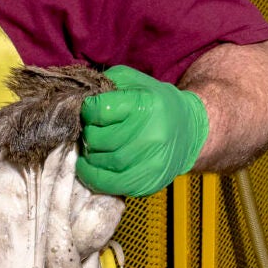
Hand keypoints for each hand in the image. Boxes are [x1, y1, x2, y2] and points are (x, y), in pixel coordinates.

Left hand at [76, 66, 209, 197]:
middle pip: (99, 140)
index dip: (89, 111)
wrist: (188, 131)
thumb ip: (105, 85)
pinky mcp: (149, 182)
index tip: (92, 112)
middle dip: (88, 135)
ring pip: (102, 163)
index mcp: (147, 105)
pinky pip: (110, 185)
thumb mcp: (133, 82)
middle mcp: (152, 135)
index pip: (100, 111)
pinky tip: (91, 167)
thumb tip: (80, 101)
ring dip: (90, 156)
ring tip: (93, 148)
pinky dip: (94, 177)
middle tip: (92, 132)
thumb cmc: (154, 103)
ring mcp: (152, 162)